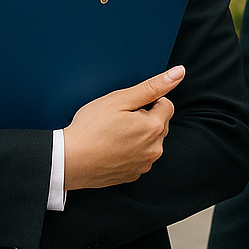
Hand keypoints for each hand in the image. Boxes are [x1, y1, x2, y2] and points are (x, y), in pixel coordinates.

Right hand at [63, 66, 183, 190]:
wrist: (69, 161)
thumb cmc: (91, 128)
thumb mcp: (120, 99)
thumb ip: (152, 86)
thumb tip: (179, 73)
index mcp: (154, 128)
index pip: (166, 104)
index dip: (147, 101)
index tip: (127, 107)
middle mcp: (154, 150)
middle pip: (160, 123)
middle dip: (144, 117)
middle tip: (118, 118)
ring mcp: (144, 165)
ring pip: (150, 140)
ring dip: (139, 134)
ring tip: (113, 133)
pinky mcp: (133, 176)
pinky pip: (139, 156)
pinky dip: (130, 150)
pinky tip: (111, 147)